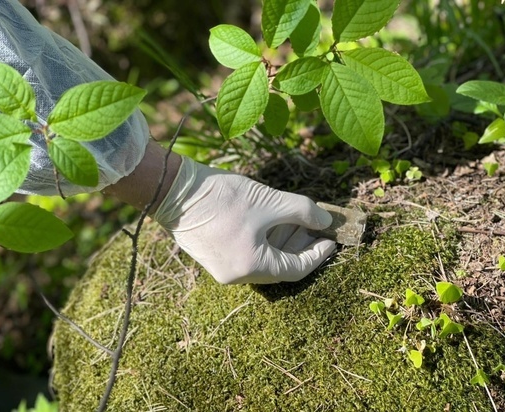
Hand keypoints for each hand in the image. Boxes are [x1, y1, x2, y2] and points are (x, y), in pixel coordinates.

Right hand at [153, 156, 335, 283]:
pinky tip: (271, 221)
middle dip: (300, 246)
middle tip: (315, 226)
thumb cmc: (222, 197)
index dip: (317, 254)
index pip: (296, 269)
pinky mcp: (213, 256)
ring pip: (263, 260)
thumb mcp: (269, 201)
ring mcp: (221, 268)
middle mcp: (236, 276)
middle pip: (279, 267)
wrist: (173, 190)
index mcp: (251, 267)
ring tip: (296, 220)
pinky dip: (264, 241)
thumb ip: (303, 212)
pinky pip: (247, 254)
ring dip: (282, 242)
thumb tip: (325, 221)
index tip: (331, 239)